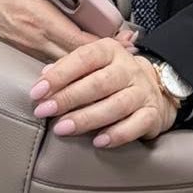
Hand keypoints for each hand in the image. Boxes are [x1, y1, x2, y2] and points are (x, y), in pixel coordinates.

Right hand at [0, 0, 124, 61]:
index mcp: (36, 13)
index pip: (78, 37)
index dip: (104, 41)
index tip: (124, 38)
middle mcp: (33, 37)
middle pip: (77, 57)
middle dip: (103, 56)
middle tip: (127, 51)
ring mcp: (27, 49)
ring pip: (65, 65)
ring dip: (89, 63)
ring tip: (111, 57)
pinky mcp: (22, 54)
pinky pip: (51, 63)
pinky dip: (70, 63)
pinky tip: (83, 60)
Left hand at [30, 37, 178, 148]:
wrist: (155, 87)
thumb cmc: (112, 76)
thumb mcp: (92, 65)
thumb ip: (69, 69)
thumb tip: (44, 75)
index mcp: (109, 51)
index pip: (83, 58)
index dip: (59, 75)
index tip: (37, 92)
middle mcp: (128, 68)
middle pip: (98, 83)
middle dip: (68, 98)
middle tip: (44, 111)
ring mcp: (142, 91)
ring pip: (115, 105)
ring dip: (86, 118)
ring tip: (63, 129)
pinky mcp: (152, 114)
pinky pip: (135, 125)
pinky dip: (116, 134)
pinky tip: (98, 142)